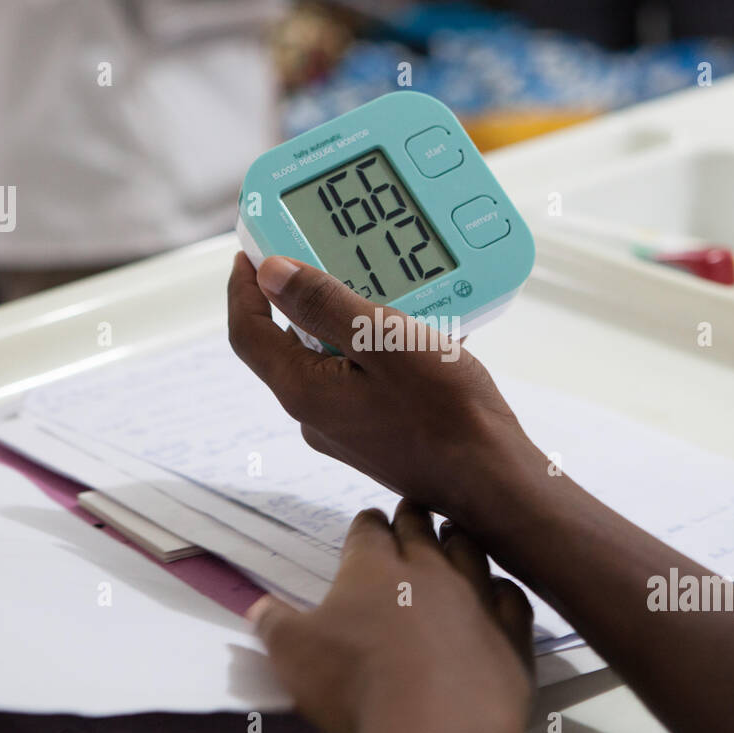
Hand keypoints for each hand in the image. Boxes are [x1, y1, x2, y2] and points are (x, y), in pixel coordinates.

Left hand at [227, 252, 543, 523]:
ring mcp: (343, 430)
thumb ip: (323, 303)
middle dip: (298, 301)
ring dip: (343, 324)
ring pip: (326, 362)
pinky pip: (356, 380)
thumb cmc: (446, 411)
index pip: (248, 333)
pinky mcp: (372, 436)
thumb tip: (270, 273)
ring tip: (380, 293)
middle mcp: (313, 415)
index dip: (242, 289)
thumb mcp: (383, 339)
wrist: (491, 478)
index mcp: (304, 389)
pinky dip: (370, 350)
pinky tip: (410, 335)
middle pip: (284, 346)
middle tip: (318, 260)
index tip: (250, 254)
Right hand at [249, 501, 533, 732]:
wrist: (436, 720)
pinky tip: (500, 590)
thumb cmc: (359, 684)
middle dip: (414, 517)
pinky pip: (512, 597)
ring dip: (461, 541)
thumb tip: (258, 610)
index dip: (366, 526)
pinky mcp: (509, 631)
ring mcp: (474, 596)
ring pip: (470, 551)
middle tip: (413, 510)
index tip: (367, 523)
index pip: (368, 531)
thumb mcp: (293, 654)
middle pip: (421, 529)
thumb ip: (275, 625)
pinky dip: (504, 590)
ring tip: (455, 534)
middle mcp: (427, 570)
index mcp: (372, 569)